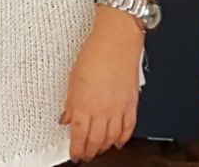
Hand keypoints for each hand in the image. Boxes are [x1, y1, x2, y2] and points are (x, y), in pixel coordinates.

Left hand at [61, 7, 143, 161]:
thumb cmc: (93, 54)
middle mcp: (102, 110)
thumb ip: (70, 102)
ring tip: (99, 150)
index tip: (75, 154)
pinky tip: (118, 141)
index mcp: (83, 104)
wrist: (116, 42)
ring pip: (112, 137)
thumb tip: (66, 117)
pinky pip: (128, 127)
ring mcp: (118, 108)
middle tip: (86, 156)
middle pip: (96, 140)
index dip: (77, 149)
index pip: (79, 135)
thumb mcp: (72, 79)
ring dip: (104, 147)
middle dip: (90, 151)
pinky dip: (123, 137)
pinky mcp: (132, 104)